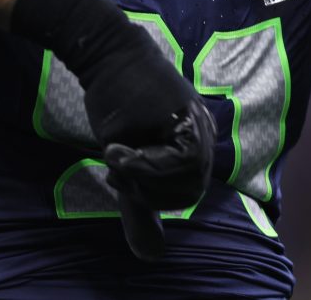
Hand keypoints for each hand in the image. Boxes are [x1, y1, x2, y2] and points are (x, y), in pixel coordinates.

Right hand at [83, 46, 216, 260]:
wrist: (106, 55)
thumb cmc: (116, 99)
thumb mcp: (131, 155)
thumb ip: (143, 200)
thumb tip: (152, 255)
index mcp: (197, 139)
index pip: (188, 194)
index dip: (153, 197)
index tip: (121, 182)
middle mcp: (204, 131)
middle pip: (189, 191)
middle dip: (147, 192)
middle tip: (116, 173)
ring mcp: (198, 122)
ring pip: (183, 179)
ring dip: (141, 179)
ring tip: (114, 157)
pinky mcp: (184, 114)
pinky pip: (174, 161)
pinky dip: (139, 164)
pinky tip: (113, 148)